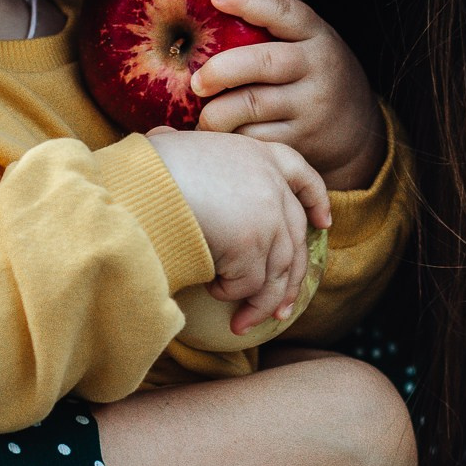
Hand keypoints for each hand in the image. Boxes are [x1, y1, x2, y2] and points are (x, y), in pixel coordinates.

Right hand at [147, 128, 328, 332]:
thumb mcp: (178, 145)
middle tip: (280, 308)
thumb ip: (186, 148)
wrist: (142, 186)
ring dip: (261, 303)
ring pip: (276, 272)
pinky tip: (210, 290)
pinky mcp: (252, 246)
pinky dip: (231, 294)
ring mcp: (266, 216)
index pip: (302, 175)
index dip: (316, 200)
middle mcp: (272, 185)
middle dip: (291, 279)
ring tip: (243, 324)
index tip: (323, 223)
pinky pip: (248, 284)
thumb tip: (162, 141)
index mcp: (259, 155)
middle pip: (295, 239)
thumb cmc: (149, 167)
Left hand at [190, 0, 385, 189]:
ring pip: (253, 106)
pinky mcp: (303, 141)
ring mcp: (311, 106)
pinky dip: (232, 136)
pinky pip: (256, 138)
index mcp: (316, 35)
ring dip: (217, 113)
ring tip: (202, 115)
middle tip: (196, 81)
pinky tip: (219, 134)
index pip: (285, 12)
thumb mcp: (309, 39)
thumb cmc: (315, 72)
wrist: (360, 132)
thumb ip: (275, 13)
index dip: (250, 1)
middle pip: (264, 62)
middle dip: (222, 70)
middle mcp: (317, 68)